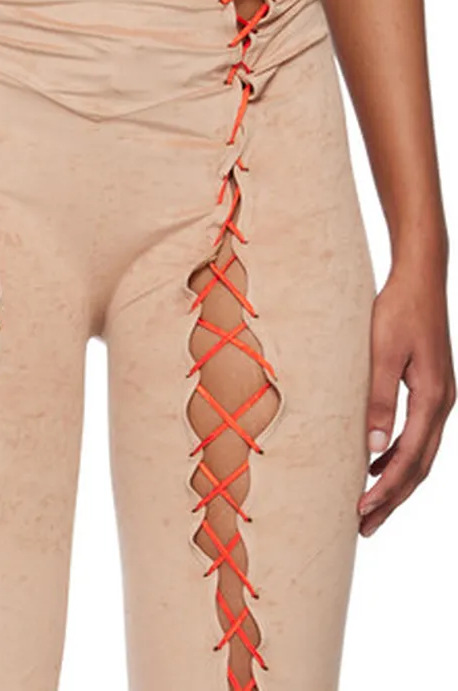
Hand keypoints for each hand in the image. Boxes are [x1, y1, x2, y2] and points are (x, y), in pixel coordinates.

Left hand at [357, 258, 455, 535]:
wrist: (421, 277)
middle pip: (419, 465)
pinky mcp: (433, 388)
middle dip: (392, 498)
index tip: (361, 511)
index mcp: (433, 398)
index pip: (409, 458)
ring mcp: (441, 397)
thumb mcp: (383, 352)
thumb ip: (379, 399)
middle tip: (364, 527)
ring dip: (396, 481)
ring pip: (421, 454)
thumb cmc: (399, 309)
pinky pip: (419, 435)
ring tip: (370, 506)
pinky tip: (377, 463)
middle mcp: (443, 403)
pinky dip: (400, 456)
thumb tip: (372, 448)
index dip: (385, 489)